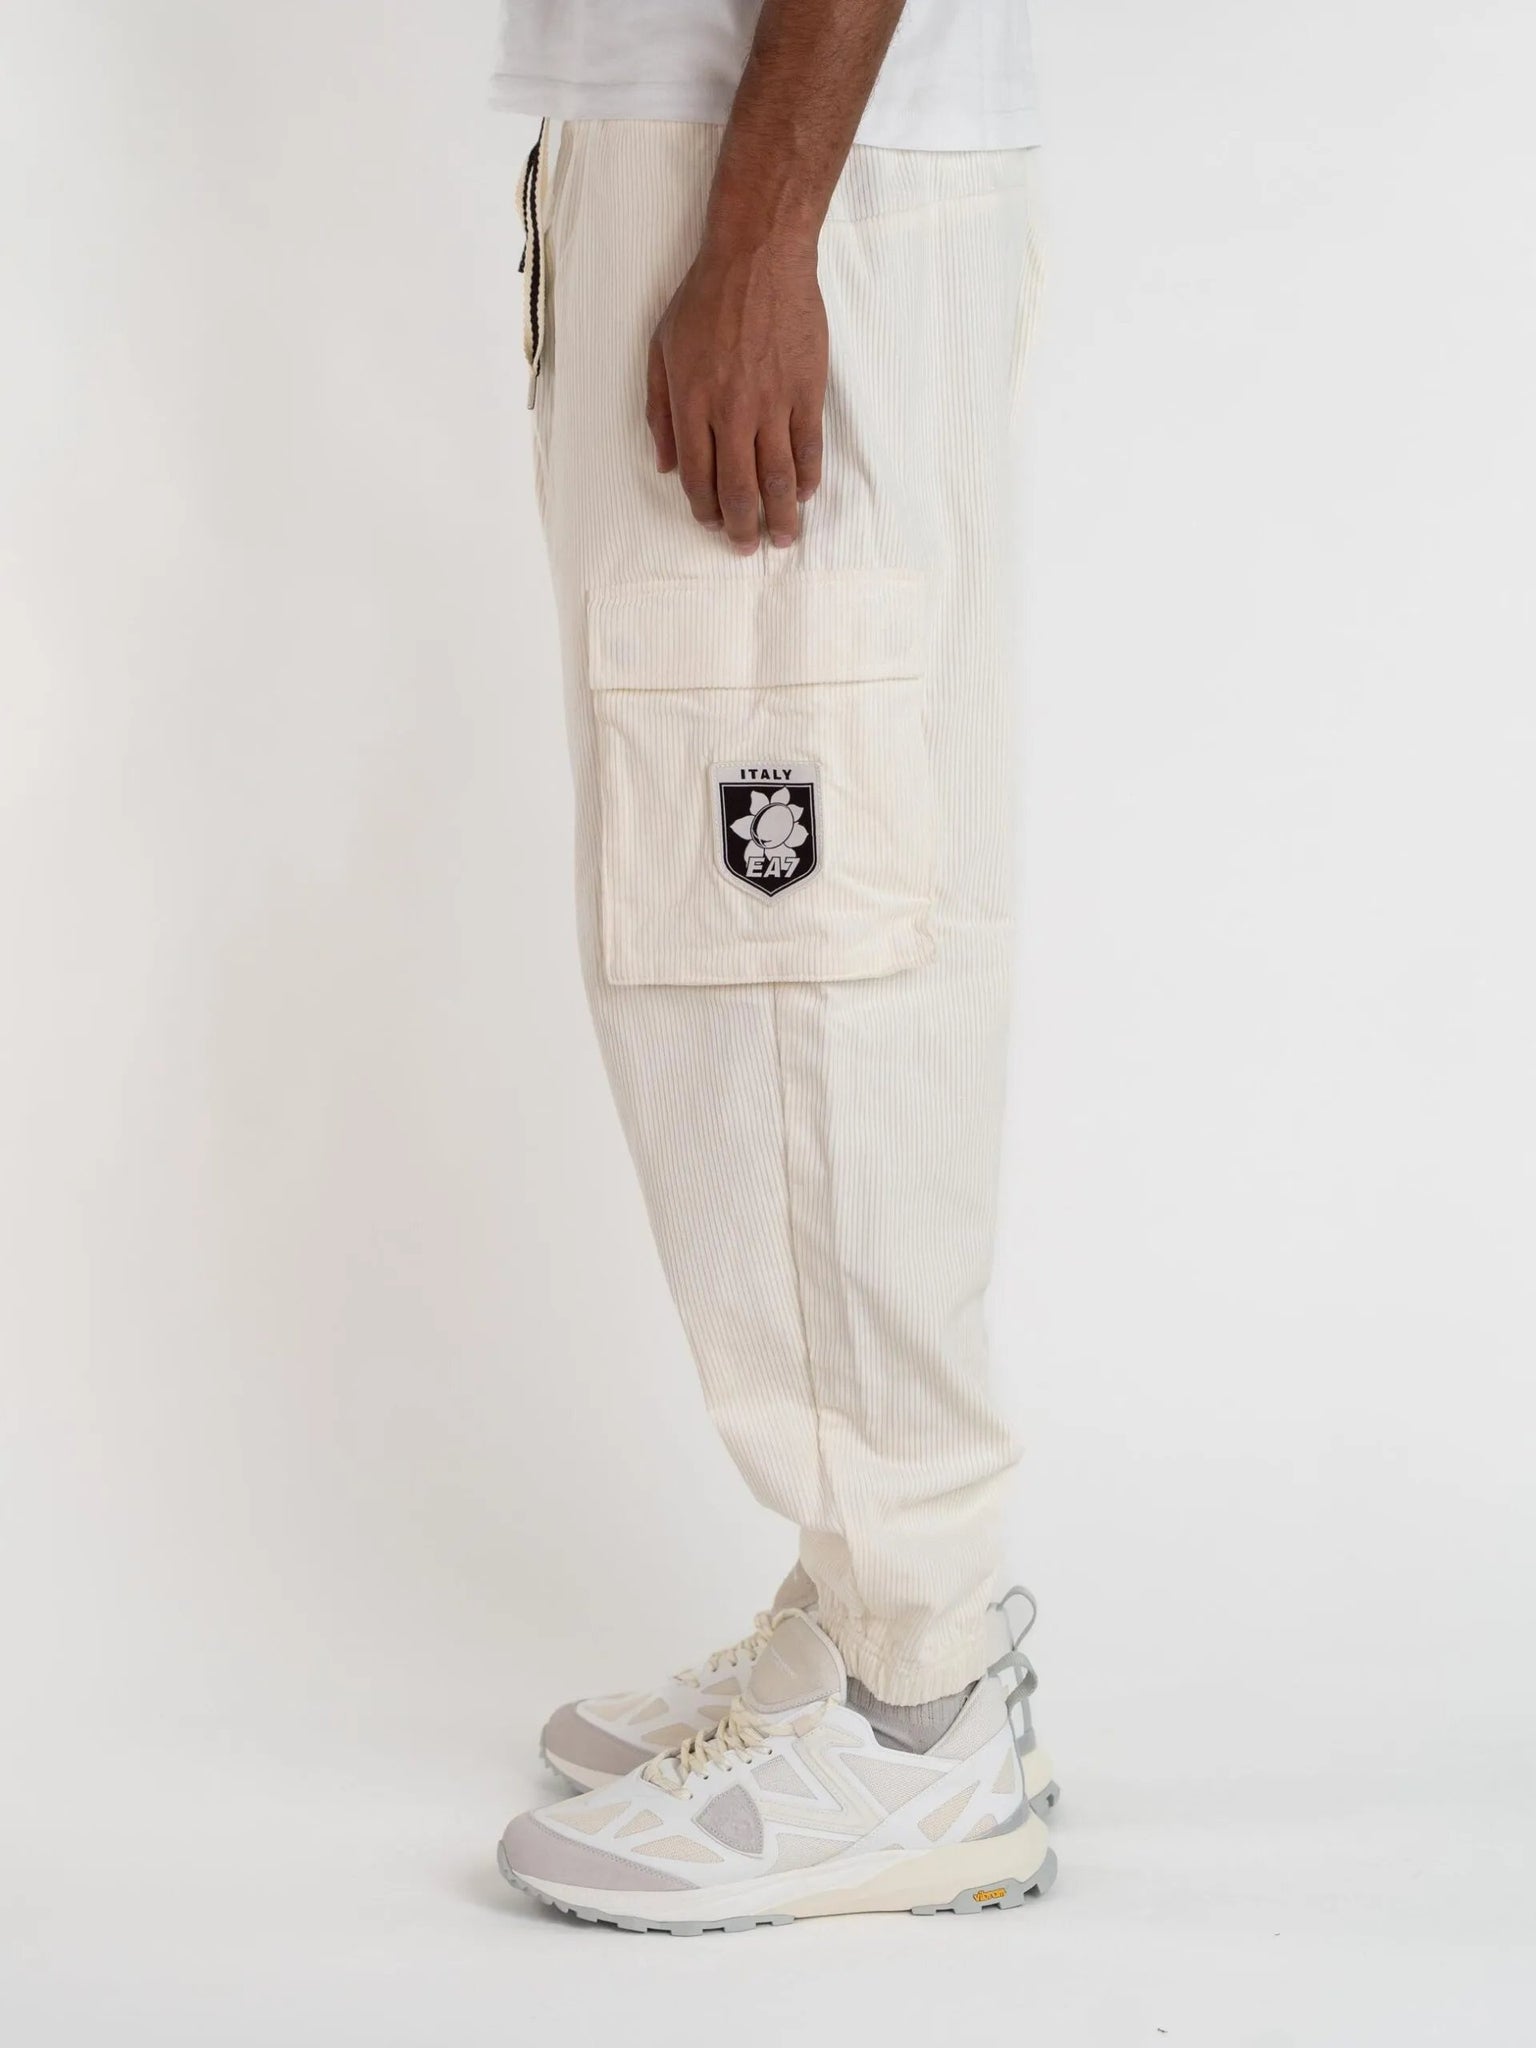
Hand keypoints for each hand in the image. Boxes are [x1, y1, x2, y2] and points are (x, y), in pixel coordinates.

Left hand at [646, 232, 826, 552]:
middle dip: (744, 528)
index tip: (714, 524)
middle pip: (740, 490)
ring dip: (781, 517)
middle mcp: (733, 412)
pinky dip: (806, 478)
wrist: (758, 256)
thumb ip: (659, 410)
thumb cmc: (704, 299)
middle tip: (749, 546)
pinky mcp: (807, 391)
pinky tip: (802, 494)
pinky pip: (808, 449)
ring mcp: (773, 404)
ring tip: (783, 537)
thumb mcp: (661, 349)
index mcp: (693, 404)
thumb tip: (666, 465)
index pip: (699, 478)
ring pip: (779, 479)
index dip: (706, 510)